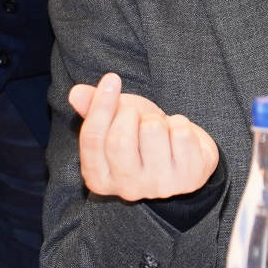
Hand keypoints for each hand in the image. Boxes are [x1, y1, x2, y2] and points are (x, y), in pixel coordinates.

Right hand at [67, 72, 218, 201]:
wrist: (180, 156)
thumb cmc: (140, 137)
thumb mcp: (113, 120)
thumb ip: (91, 107)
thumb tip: (76, 93)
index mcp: (99, 179)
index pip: (93, 139)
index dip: (101, 105)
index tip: (111, 79)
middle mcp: (128, 189)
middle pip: (120, 139)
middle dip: (130, 114)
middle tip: (137, 116)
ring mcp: (161, 186)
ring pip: (153, 130)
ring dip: (157, 119)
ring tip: (159, 130)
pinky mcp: (191, 178)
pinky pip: (181, 132)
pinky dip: (180, 123)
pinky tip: (178, 137)